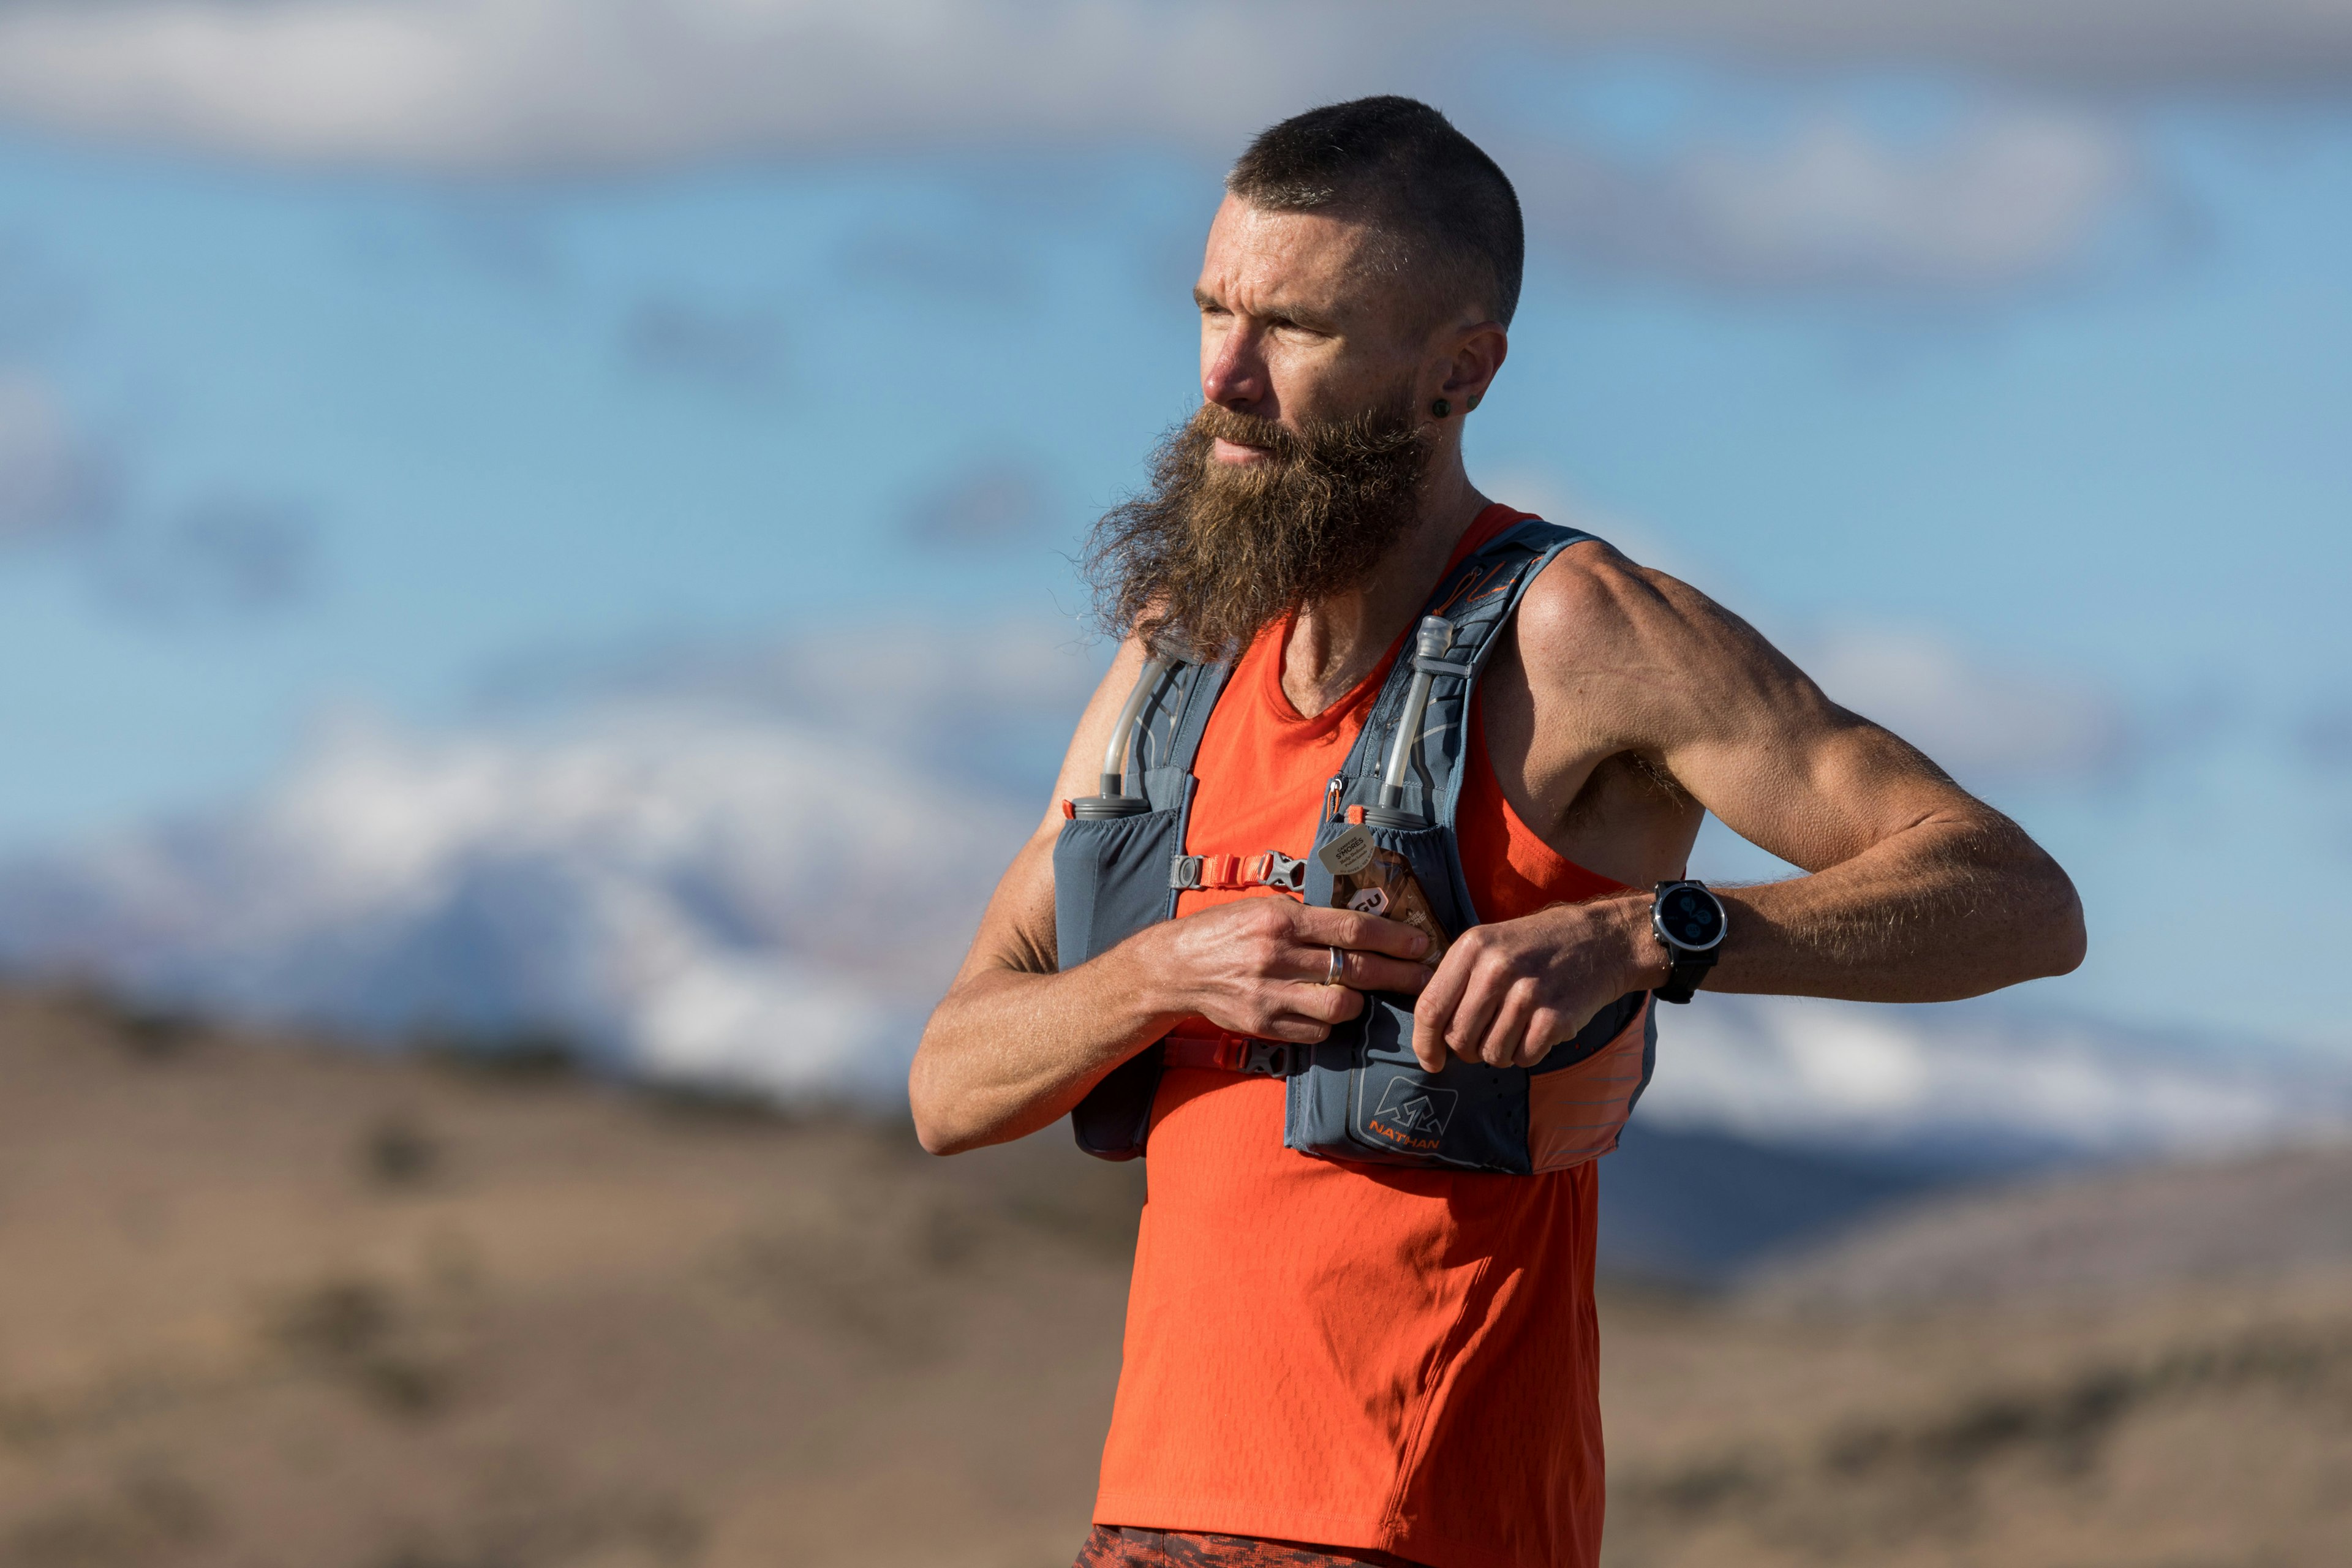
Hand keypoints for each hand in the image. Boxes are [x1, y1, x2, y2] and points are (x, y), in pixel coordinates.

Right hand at [1144, 897, 1433, 1043]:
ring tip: (1363, 996)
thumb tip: (1363, 926)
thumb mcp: (1264, 907)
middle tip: (1423, 976)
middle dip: (1397, 974)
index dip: (1394, 938)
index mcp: (1281, 919)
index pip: (1352, 929)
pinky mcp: (1263, 1024)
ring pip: (1339, 1007)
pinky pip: (1315, 1031)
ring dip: (1359, 1003)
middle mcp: (1276, 955)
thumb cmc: (1225, 931)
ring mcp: (1269, 994)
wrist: (1175, 967)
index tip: (1421, 944)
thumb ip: (1308, 917)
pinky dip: (1328, 1024)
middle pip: (1355, 970)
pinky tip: (1326, 1013)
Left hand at [1410, 897, 1658, 1070]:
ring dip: (1500, 1052)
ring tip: (1516, 1028)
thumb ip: (1457, 980)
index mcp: (1473, 947)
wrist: (1602, 941)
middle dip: (1466, 1050)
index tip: (1430, 1061)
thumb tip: (1429, 1033)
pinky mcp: (1556, 1017)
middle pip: (1458, 1038)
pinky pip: (1524, 1058)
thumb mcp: (1490, 944)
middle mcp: (1497, 968)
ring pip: (1491, 1054)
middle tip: (1484, 1038)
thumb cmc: (1538, 946)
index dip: (1424, 1042)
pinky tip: (1538, 1030)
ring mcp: (1528, 993)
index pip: (1431, 1007)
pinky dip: (1528, 1053)